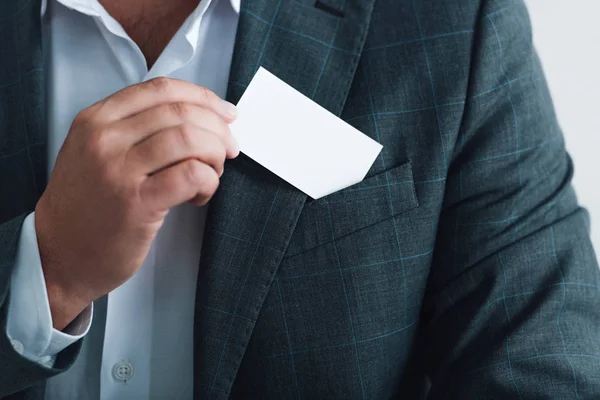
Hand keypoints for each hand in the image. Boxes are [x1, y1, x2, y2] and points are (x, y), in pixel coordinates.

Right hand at [34, 78, 238, 329]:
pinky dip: (209, 181)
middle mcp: (104, 139)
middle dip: (218, 129)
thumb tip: (199, 117)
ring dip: (215, 155)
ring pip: (189, 139)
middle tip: (228, 149)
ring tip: (212, 174)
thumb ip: (135, 129)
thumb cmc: (86, 206)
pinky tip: (200, 195)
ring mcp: (118, 171)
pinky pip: (191, 175)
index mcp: (96, 119)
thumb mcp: (93, 152)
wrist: (57, 256)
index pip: (162, 89)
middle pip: (181, 112)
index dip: (203, 97)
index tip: (225, 113)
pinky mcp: (136, 204)